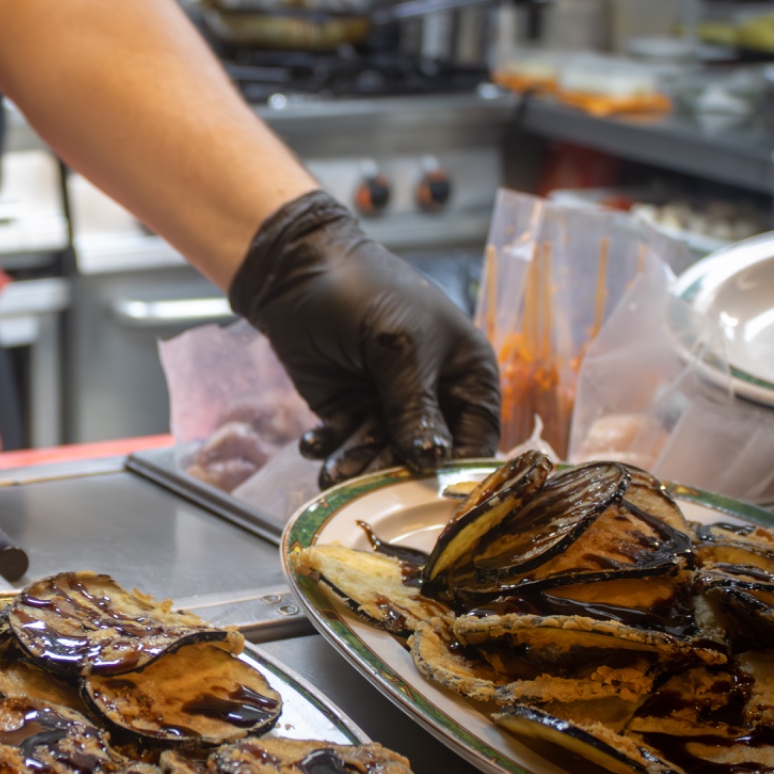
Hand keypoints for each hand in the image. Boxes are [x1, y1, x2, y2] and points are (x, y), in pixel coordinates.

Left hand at [230, 191, 499, 486]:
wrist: (295, 273)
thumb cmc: (365, 292)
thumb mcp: (399, 347)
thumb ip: (415, 407)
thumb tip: (430, 462)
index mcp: (466, 372)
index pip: (478, 435)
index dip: (460, 469)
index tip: (438, 500)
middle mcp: (434, 395)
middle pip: (426, 455)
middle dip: (397, 471)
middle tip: (368, 486)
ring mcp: (390, 405)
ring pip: (383, 453)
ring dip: (358, 465)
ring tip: (330, 470)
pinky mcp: (350, 409)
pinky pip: (347, 442)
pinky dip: (331, 449)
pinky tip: (312, 445)